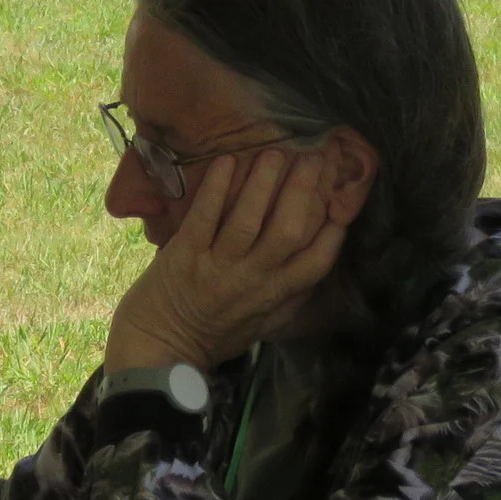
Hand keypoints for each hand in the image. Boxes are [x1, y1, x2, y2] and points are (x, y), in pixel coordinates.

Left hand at [106, 148, 347, 371]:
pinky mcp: (184, 255)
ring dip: (264, 182)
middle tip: (313, 157)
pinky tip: (228, 161)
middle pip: (288, 231)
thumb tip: (317, 263)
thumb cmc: (213, 334)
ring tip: (276, 152)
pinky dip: (217, 188)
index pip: (317, 261)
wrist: (159, 347)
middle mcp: (251, 280)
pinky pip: (204, 217)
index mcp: (274, 295)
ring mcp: (217, 267)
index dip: (334, 227)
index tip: (341, 195)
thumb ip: (290, 298)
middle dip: (303, 190)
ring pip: (248, 219)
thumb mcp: (262, 323)